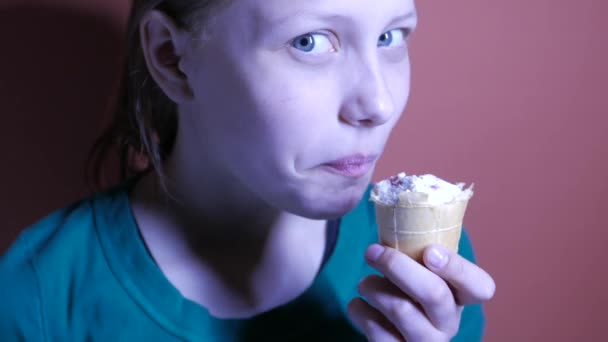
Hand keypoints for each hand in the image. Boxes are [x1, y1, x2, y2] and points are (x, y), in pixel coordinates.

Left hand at [347, 244, 494, 340]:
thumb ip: (418, 248)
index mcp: (461, 297)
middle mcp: (450, 323)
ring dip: (372, 287)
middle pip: (433, 293)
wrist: (390, 334)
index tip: (430, 251)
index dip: (457, 268)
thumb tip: (395, 194)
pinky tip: (358, 305)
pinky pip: (376, 332)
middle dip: (397, 266)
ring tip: (364, 282)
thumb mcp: (419, 271)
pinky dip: (359, 311)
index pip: (480, 286)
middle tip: (371, 251)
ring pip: (400, 309)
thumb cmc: (404, 291)